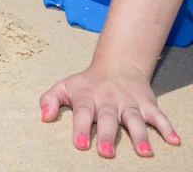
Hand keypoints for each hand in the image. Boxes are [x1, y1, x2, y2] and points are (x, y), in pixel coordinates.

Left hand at [40, 65, 180, 157]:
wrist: (118, 64)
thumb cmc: (87, 83)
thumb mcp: (65, 86)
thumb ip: (50, 99)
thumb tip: (44, 117)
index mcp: (88, 98)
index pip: (83, 112)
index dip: (80, 128)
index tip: (79, 145)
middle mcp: (109, 101)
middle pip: (108, 118)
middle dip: (107, 135)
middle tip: (105, 153)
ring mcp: (129, 102)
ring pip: (135, 118)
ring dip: (140, 135)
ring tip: (144, 153)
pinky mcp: (146, 104)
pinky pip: (158, 115)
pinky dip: (167, 127)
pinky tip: (174, 140)